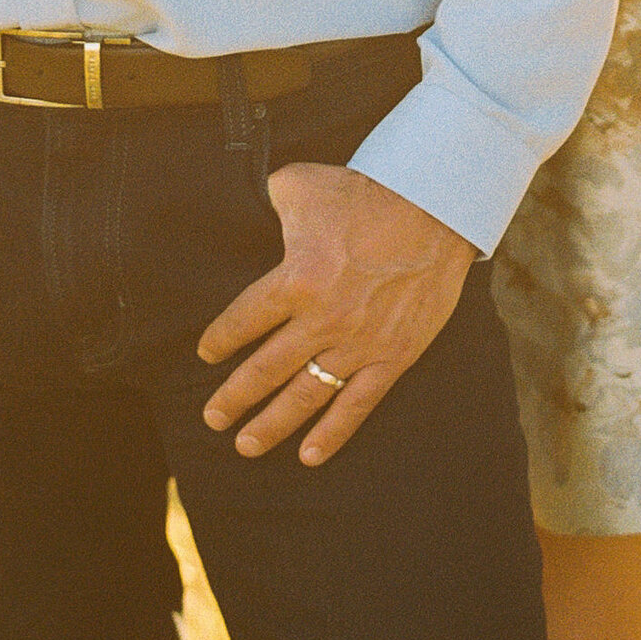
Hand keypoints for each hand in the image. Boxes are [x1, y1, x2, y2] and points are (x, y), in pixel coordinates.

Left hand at [197, 160, 473, 463]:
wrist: (433, 206)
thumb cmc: (363, 192)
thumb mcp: (301, 184)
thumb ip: (272, 200)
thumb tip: (258, 202)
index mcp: (296, 279)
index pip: (244, 320)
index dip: (221, 340)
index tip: (207, 356)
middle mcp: (322, 319)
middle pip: (266, 369)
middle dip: (234, 397)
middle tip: (211, 418)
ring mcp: (358, 343)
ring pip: (305, 395)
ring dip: (272, 424)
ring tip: (246, 445)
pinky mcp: (393, 356)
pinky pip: (357, 404)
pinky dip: (332, 434)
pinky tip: (308, 456)